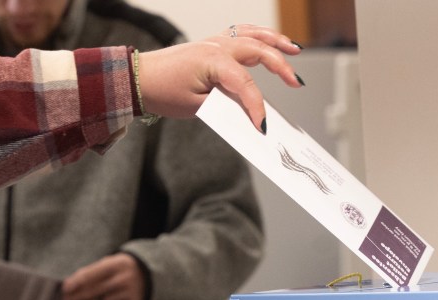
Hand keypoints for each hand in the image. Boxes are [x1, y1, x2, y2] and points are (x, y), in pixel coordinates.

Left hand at [61, 253, 145, 299]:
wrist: (151, 276)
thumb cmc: (122, 269)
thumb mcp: (110, 263)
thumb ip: (91, 272)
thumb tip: (70, 285)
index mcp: (117, 264)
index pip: (91, 275)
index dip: (76, 283)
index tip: (65, 289)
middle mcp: (124, 279)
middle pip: (94, 291)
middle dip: (77, 297)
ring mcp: (130, 294)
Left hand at [138, 24, 302, 131]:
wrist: (141, 78)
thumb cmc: (163, 91)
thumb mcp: (196, 107)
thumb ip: (225, 107)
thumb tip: (248, 113)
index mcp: (213, 61)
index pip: (245, 84)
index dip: (257, 107)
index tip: (264, 126)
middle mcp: (218, 46)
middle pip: (259, 51)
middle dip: (281, 67)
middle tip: (296, 84)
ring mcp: (216, 41)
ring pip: (254, 36)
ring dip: (276, 42)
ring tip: (295, 50)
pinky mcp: (214, 43)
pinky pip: (243, 33)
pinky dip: (260, 36)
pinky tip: (272, 42)